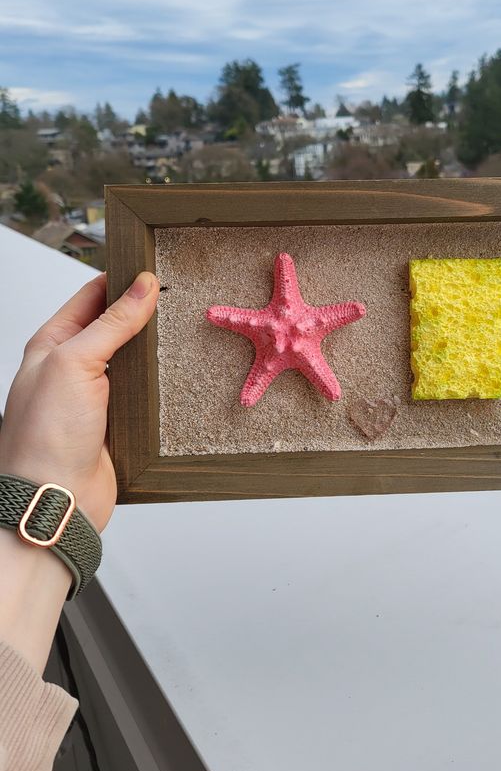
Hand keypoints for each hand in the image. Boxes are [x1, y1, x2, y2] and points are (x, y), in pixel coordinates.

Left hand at [0, 271, 159, 532]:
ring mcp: (96, 396)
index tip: (155, 269)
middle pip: (116, 327)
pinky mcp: (118, 422)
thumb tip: (142, 286)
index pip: (91, 297)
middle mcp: (73, 368)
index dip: (122, 280)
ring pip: (134, 360)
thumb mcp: (75, 363)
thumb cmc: (45, 437)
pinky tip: (181, 375)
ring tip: (185, 331)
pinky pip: (145, 394)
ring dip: (156, 349)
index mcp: (52, 344)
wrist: (56, 501)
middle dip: (144, 312)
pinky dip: (162, 384)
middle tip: (178, 297)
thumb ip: (112, 322)